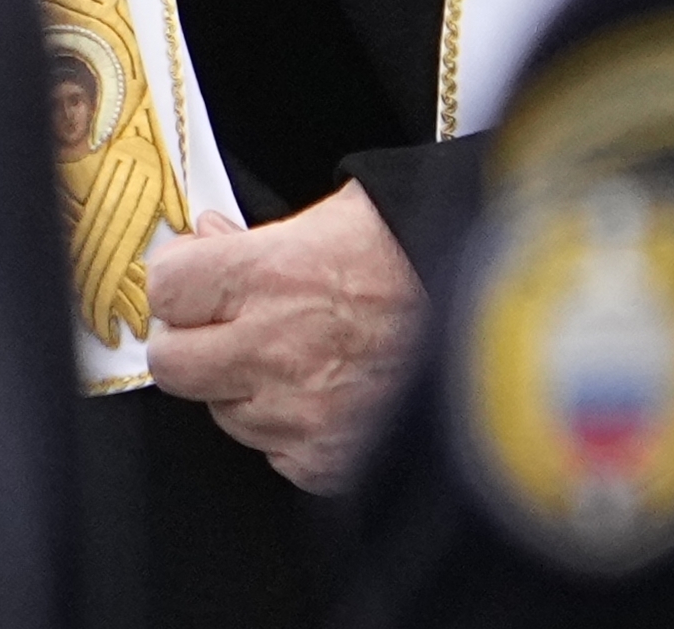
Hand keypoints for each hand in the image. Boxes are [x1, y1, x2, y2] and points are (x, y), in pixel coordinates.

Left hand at [143, 181, 425, 493]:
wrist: (507, 311)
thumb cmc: (432, 253)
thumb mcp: (343, 211)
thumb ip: (262, 234)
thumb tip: (211, 238)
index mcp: (272, 275)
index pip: (166, 287)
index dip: (177, 278)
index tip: (191, 274)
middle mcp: (275, 350)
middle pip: (172, 362)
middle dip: (188, 338)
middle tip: (218, 322)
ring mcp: (299, 414)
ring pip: (222, 411)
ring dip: (242, 385)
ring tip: (295, 353)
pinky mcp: (328, 462)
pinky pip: (275, 451)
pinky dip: (290, 426)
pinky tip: (328, 390)